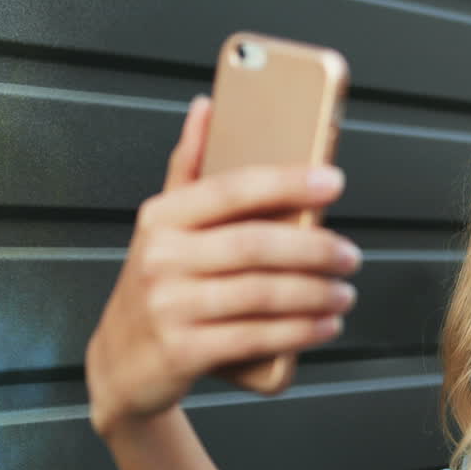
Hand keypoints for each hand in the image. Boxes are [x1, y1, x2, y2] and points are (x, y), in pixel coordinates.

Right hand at [84, 95, 361, 440]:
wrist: (121, 363)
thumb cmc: (157, 286)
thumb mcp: (162, 226)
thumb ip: (189, 168)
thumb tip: (207, 106)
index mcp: (162, 217)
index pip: (232, 189)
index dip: (287, 182)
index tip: (332, 180)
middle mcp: (161, 258)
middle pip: (255, 245)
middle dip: (315, 249)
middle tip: (349, 255)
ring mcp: (170, 307)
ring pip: (262, 294)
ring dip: (316, 294)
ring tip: (343, 292)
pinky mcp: (183, 352)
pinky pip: (255, 337)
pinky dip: (300, 331)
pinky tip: (325, 325)